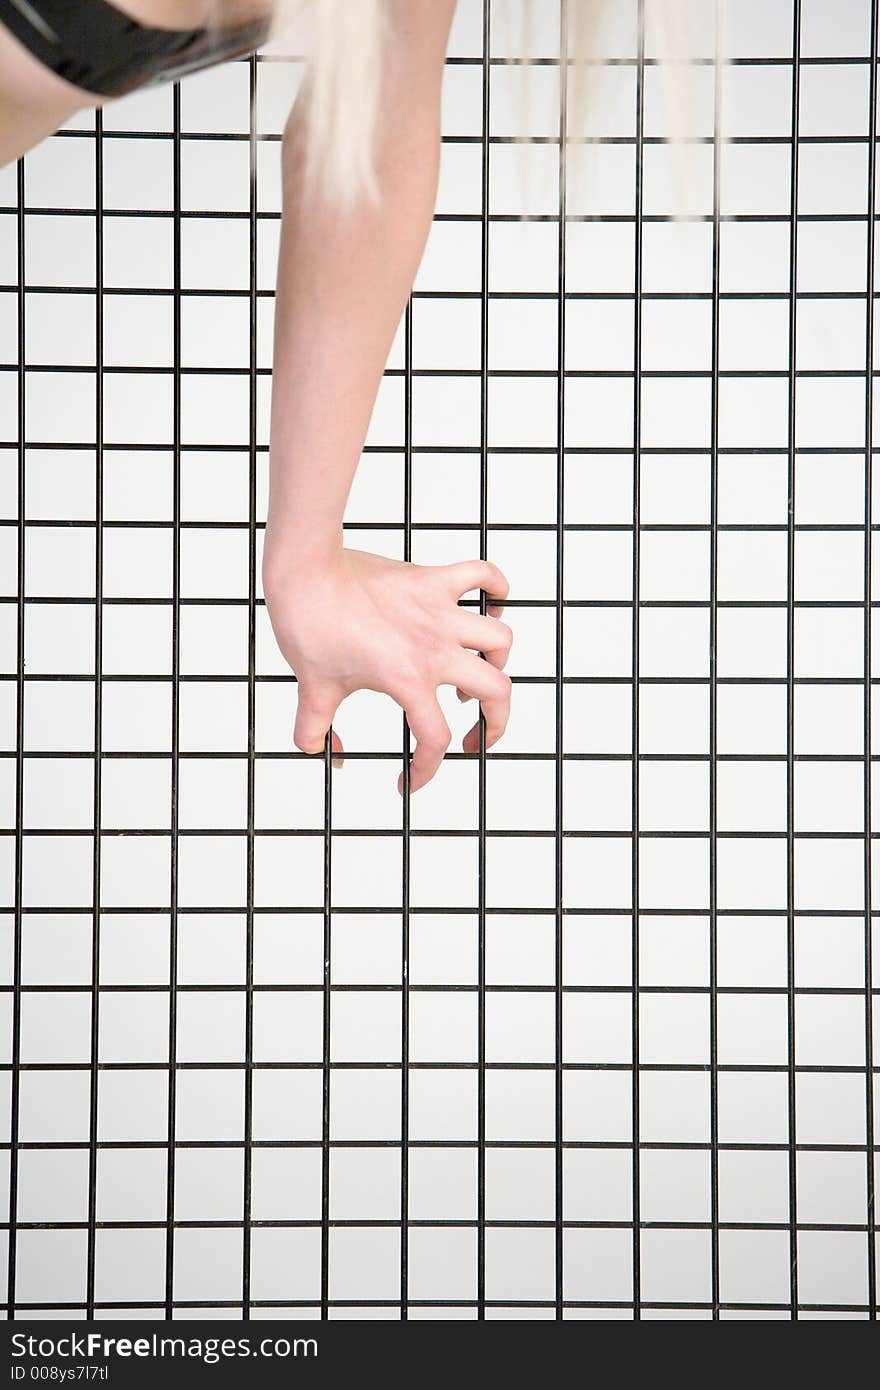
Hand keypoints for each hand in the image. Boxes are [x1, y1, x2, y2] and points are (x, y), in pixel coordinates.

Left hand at [261, 546, 512, 793]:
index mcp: (407, 680)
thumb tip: (320, 752)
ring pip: (499, 638)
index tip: (409, 782)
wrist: (305, 572)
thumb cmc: (309, 626)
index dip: (425, 771)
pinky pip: (484, 576)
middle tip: (474, 736)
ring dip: (496, 662)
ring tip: (477, 672)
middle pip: (496, 692)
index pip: (435, 739)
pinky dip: (497, 589)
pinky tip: (491, 605)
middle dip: (494, 723)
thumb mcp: (313, 688)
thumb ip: (315, 729)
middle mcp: (433, 648)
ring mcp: (439, 611)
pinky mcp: (433, 580)